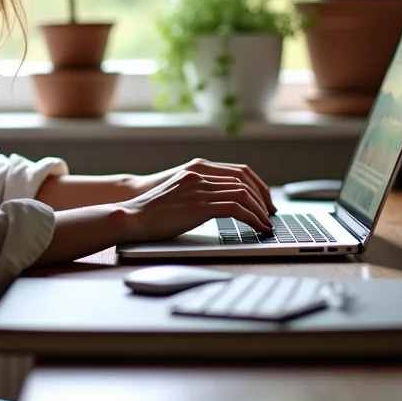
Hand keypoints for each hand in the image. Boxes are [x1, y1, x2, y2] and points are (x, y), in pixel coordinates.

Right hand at [133, 158, 275, 214]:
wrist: (131, 217)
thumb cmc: (150, 213)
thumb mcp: (177, 196)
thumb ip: (196, 195)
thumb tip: (217, 208)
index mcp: (195, 171)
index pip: (237, 173)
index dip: (255, 187)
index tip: (263, 202)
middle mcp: (200, 176)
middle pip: (244, 181)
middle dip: (262, 199)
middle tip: (270, 215)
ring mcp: (200, 190)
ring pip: (243, 194)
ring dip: (260, 211)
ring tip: (266, 225)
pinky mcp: (200, 206)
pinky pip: (236, 208)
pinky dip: (253, 218)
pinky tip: (257, 229)